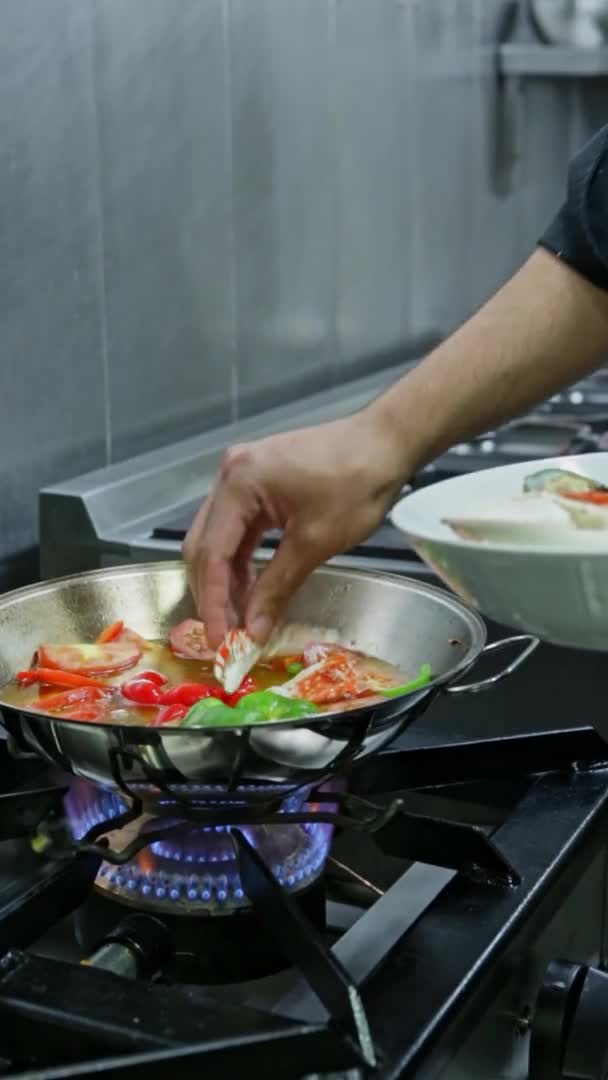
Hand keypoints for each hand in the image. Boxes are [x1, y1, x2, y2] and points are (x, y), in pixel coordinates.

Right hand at [183, 410, 405, 647]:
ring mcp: (242, 476)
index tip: (218, 641)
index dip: (212, 602)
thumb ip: (277, 586)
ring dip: (227, 580)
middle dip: (214, 593)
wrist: (386, 443)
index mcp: (238, 484)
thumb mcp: (315, 542)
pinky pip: (238, 528)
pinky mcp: (258, 482)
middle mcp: (230, 475)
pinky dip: (242, 560)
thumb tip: (252, 630)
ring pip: (219, 538)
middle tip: (225, 636)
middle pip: (205, 544)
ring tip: (240, 619)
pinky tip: (251, 589)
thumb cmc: (356, 485)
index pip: (211, 553)